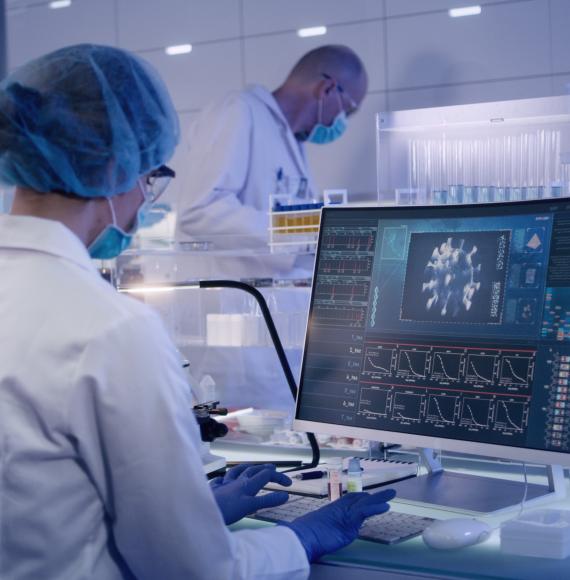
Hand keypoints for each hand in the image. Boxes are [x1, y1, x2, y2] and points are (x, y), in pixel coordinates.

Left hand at [210, 463, 291, 524]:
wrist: (201, 510)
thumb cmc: (225, 509)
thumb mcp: (249, 506)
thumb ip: (267, 500)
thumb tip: (285, 495)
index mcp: (247, 484)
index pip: (266, 475)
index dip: (279, 477)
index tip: (288, 485)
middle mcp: (236, 481)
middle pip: (253, 470)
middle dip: (264, 468)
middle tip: (273, 468)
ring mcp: (225, 484)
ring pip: (237, 471)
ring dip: (246, 468)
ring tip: (251, 467)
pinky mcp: (214, 489)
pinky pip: (220, 480)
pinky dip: (225, 478)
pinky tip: (223, 479)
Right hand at [282, 489, 396, 561]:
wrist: (301, 537)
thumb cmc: (303, 536)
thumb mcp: (312, 530)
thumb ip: (318, 528)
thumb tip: (306, 530)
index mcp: (332, 510)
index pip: (349, 500)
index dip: (360, 498)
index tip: (368, 495)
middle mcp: (339, 508)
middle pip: (359, 498)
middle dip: (372, 497)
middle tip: (385, 493)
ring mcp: (344, 512)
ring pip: (365, 502)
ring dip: (380, 497)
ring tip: (392, 493)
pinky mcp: (349, 519)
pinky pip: (365, 511)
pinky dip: (376, 508)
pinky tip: (385, 505)